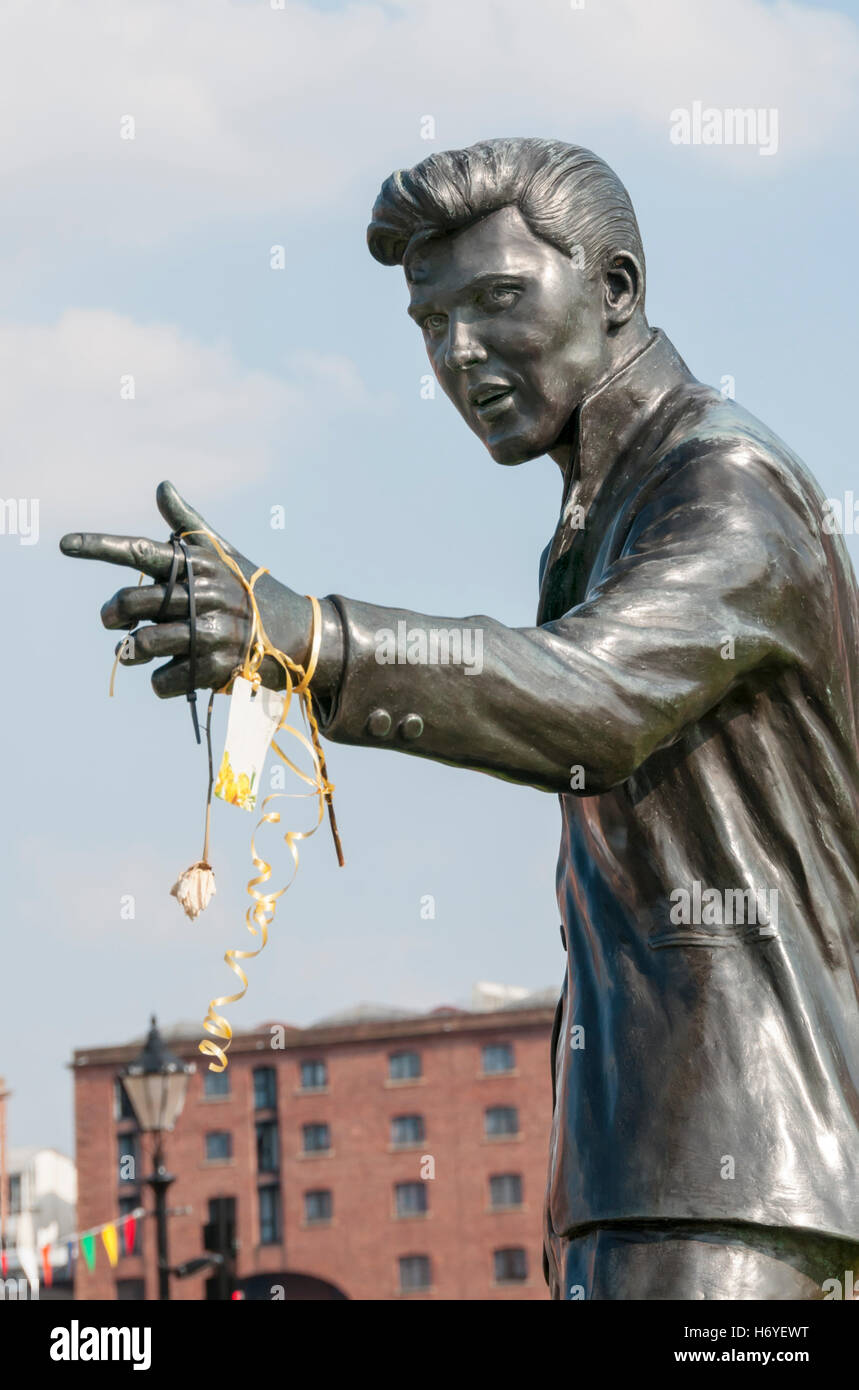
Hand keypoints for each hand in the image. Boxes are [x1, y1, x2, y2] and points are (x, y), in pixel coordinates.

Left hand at [59, 481, 312, 697]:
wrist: (296, 633)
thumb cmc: (248, 588)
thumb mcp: (222, 553)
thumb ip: (187, 524)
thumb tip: (161, 485)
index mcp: (199, 563)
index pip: (140, 551)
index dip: (99, 546)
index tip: (63, 543)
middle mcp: (204, 592)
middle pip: (133, 602)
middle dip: (113, 614)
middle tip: (112, 621)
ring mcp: (212, 630)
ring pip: (143, 642)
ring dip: (132, 651)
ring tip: (137, 650)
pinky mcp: (218, 666)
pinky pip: (164, 679)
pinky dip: (159, 681)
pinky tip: (171, 673)